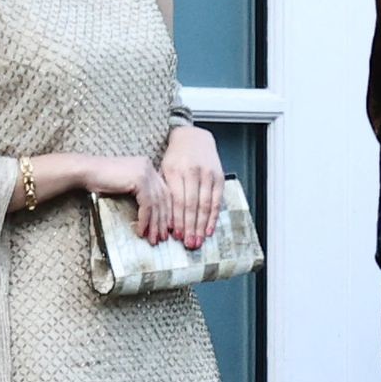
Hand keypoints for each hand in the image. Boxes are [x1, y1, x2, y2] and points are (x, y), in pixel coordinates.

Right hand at [87, 154, 173, 244]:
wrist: (84, 171)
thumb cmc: (100, 180)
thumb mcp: (126, 185)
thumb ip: (141, 193)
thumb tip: (153, 215)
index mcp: (148, 167)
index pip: (164, 193)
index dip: (167, 212)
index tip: (167, 228)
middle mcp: (150, 167)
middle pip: (163, 199)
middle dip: (164, 220)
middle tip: (162, 237)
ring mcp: (145, 172)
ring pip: (156, 204)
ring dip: (155, 224)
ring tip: (153, 239)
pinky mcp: (139, 180)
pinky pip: (147, 205)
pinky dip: (145, 220)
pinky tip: (141, 231)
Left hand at [159, 124, 223, 250]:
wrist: (193, 137)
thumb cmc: (175, 156)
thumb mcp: (164, 169)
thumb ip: (164, 190)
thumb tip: (162, 218)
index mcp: (175, 171)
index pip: (177, 201)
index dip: (178, 220)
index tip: (176, 235)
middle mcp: (193, 173)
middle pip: (192, 206)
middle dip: (190, 227)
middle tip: (189, 244)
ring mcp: (208, 175)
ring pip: (206, 205)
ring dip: (202, 226)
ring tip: (198, 241)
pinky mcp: (219, 177)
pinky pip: (217, 201)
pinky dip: (213, 217)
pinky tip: (209, 229)